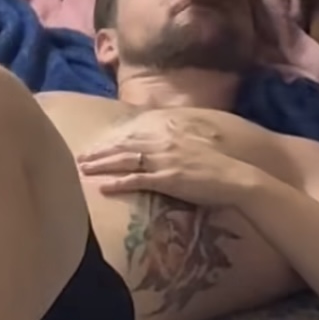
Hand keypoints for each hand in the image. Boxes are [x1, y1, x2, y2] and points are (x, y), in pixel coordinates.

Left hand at [76, 113, 253, 206]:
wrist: (236, 177)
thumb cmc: (221, 163)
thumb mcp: (198, 143)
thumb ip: (180, 139)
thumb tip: (167, 143)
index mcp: (171, 132)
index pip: (136, 134)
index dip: (116, 139)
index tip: (101, 143)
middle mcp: (164, 143)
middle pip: (125, 145)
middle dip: (101, 151)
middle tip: (82, 156)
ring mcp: (164, 161)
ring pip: (125, 160)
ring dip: (102, 164)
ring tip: (85, 169)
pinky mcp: (167, 180)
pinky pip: (137, 180)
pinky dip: (118, 183)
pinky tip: (103, 187)